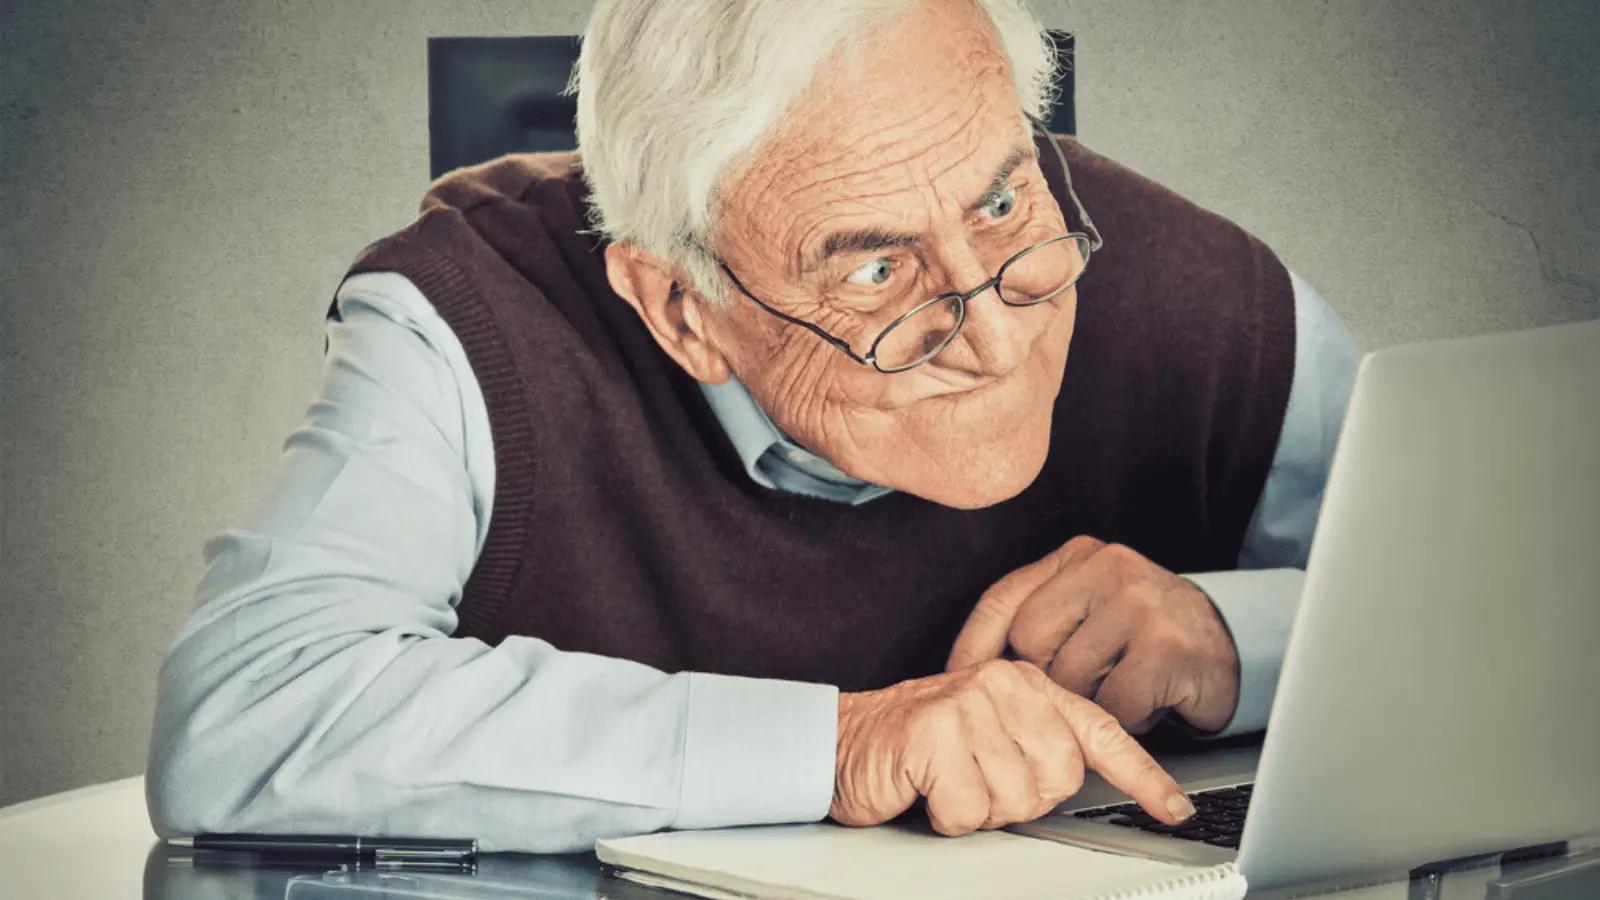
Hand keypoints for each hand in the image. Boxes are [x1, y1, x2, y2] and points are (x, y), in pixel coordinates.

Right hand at [829, 659, 1195, 835]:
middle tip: (978, 783)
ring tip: (949, 782)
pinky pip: (970, 810)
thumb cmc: (916, 746)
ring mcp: (969, 704)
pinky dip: (947, 817)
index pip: (1100, 733)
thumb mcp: (988, 737)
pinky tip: (927, 789)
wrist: (841, 742)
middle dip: (1020, 800)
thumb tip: (1082, 782)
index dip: (1143, 777)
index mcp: (1025, 685)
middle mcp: (1003, 685)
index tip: (1174, 808)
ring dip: (979, 811)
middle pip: (1059, 779)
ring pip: (1016, 800)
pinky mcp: (935, 732)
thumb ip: (1037, 747)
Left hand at [946, 536, 1240, 733]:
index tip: (954, 680)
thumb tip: (966, 670)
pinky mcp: (1166, 647)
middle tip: (1089, 681)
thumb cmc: (1145, 637)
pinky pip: (1113, 708)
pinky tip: (1149, 700)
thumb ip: (1038, 623)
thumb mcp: (1086, 613)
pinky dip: (1127, 719)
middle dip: (1049, 678)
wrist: (1232, 647)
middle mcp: (1108, 567)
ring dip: (1093, 701)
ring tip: (1124, 684)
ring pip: (1070, 680)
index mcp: (1078, 556)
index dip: (972, 645)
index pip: (1003, 598)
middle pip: (1029, 643)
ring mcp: (1140, 603)